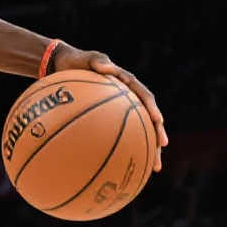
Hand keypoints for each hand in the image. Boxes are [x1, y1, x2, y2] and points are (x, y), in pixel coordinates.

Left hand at [51, 46, 166, 170]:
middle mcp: (129, 99)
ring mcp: (120, 111)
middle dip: (157, 135)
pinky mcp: (109, 120)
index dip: (153, 109)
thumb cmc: (77, 62)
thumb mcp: (87, 58)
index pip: (145, 98)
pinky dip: (120, 150)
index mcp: (128, 84)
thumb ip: (98, 61)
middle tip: (161, 148)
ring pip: (138, 132)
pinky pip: (116, 136)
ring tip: (152, 168)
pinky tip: (118, 168)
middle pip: (148, 119)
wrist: (65, 67)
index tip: (158, 121)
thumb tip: (107, 67)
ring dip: (146, 149)